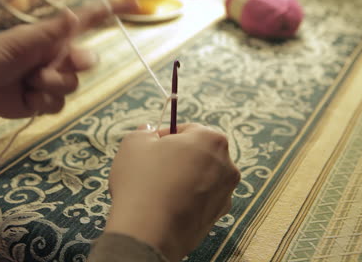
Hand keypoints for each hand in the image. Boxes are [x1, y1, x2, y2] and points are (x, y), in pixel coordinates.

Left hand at [0, 0, 137, 117]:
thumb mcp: (23, 40)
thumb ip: (51, 32)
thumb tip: (73, 15)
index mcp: (56, 37)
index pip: (90, 21)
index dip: (112, 11)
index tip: (136, 5)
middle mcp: (60, 56)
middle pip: (87, 62)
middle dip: (73, 63)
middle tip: (55, 63)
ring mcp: (55, 79)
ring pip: (72, 85)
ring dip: (50, 84)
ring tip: (28, 81)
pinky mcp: (48, 101)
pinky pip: (59, 105)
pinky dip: (42, 103)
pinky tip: (26, 98)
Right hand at [105, 123, 240, 260]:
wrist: (149, 232)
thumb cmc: (143, 181)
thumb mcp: (134, 144)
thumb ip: (144, 132)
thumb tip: (149, 132)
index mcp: (211, 139)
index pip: (187, 129)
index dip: (165, 136)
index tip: (150, 147)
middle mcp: (227, 164)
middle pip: (198, 153)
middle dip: (176, 157)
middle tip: (152, 166)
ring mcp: (225, 193)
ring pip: (200, 176)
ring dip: (182, 178)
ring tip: (157, 189)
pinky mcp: (218, 216)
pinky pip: (200, 199)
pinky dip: (186, 199)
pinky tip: (166, 205)